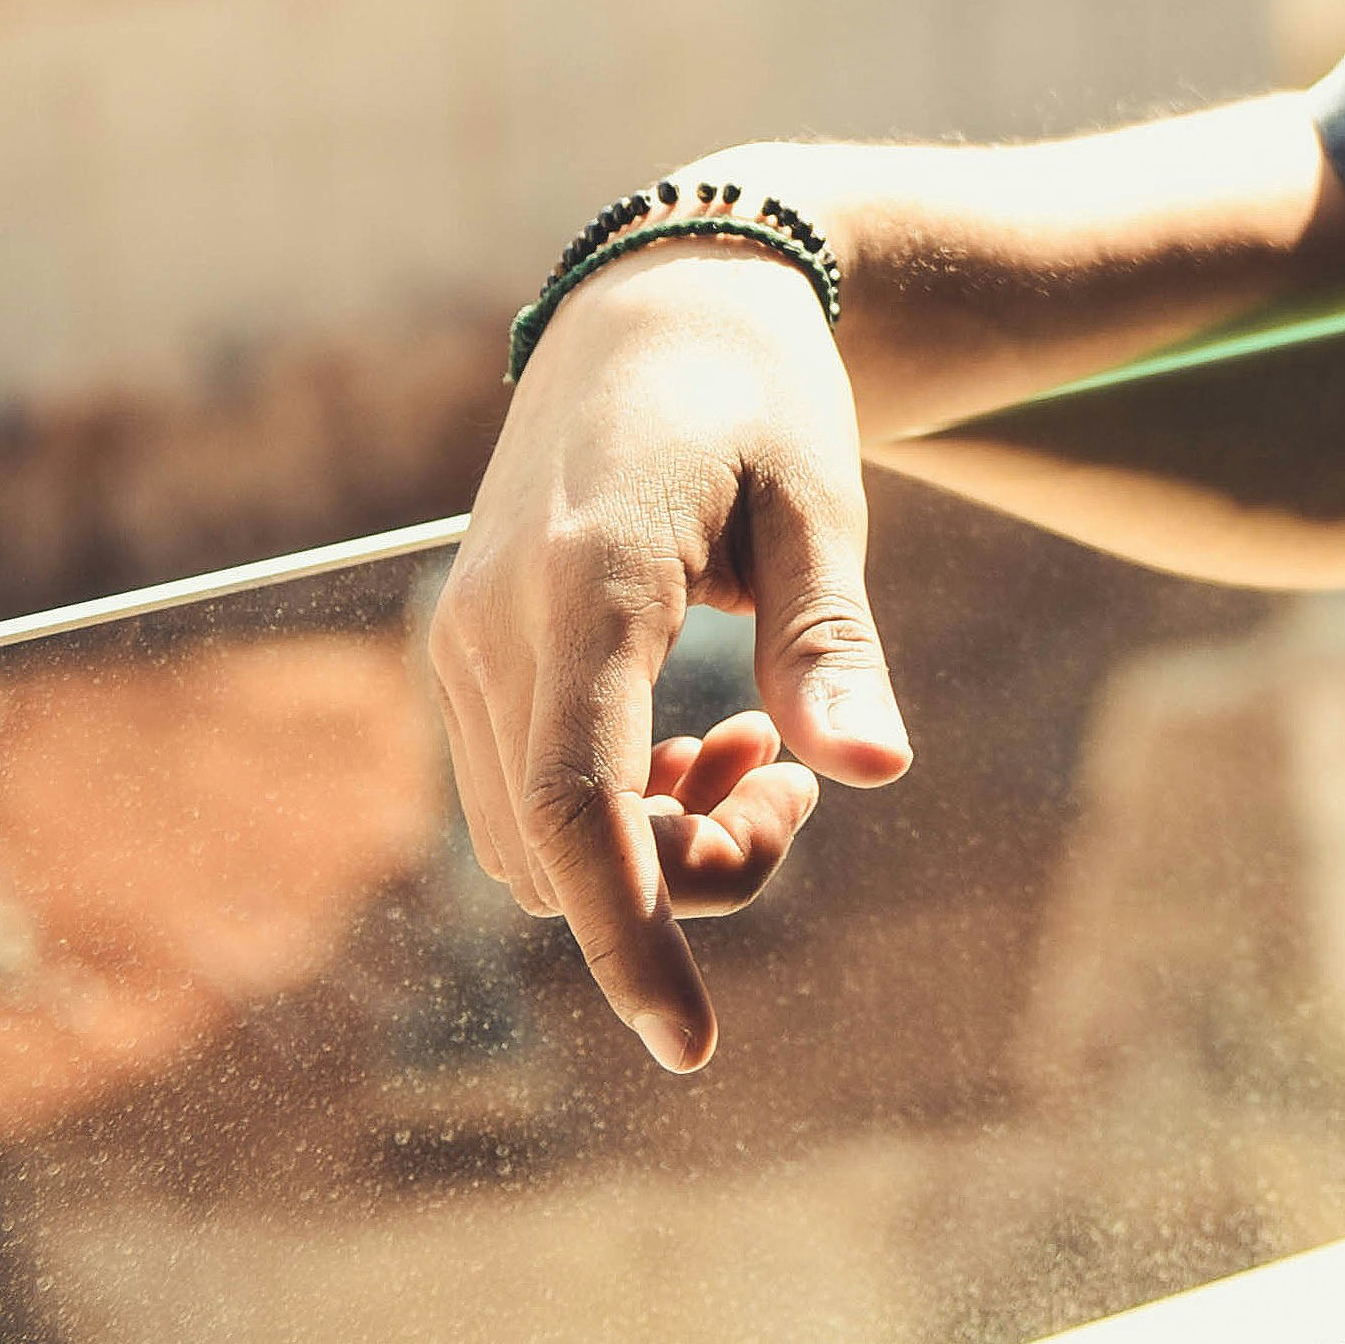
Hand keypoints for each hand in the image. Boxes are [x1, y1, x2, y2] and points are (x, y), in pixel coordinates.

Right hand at [430, 211, 910, 1068]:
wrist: (664, 297)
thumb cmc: (763, 394)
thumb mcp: (821, 504)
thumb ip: (832, 643)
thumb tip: (879, 773)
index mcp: (587, 585)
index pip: (581, 811)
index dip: (630, 942)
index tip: (693, 1047)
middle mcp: (495, 623)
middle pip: (560, 847)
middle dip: (684, 881)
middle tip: (800, 792)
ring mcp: (465, 635)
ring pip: (532, 836)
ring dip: (651, 846)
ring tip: (762, 754)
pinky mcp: (471, 644)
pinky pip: (523, 785)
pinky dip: (612, 807)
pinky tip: (703, 742)